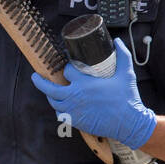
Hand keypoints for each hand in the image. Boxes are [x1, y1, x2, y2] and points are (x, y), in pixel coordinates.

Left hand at [31, 39, 156, 150]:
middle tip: (35, 76)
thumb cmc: (128, 98)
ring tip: (49, 91)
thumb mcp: (126, 73)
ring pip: (54, 102)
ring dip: (50, 96)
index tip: (70, 67)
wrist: (129, 122)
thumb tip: (117, 41)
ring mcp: (74, 110)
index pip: (67, 71)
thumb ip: (122, 54)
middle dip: (40, 81)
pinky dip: (59, 109)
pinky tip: (60, 106)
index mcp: (84, 83)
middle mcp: (75, 96)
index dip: (67, 68)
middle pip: (50, 88)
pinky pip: (61, 115)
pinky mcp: (77, 122)